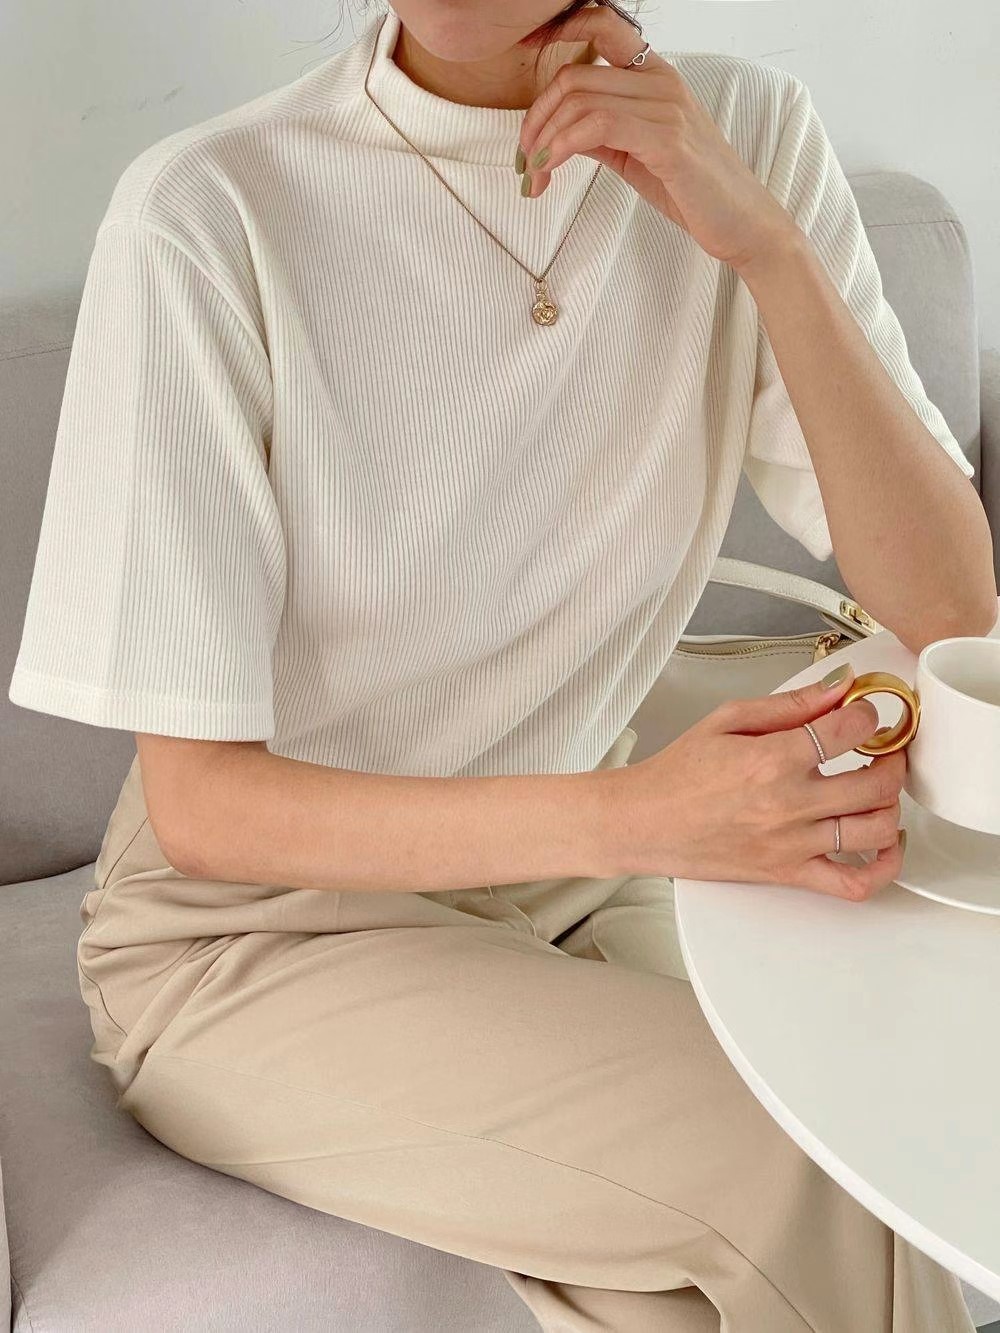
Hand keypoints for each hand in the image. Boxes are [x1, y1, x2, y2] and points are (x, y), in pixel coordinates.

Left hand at [516, 1, 797, 275]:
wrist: (741, 223)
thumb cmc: (693, 192)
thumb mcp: (638, 155)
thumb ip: (603, 135)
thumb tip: (560, 134)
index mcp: (656, 77)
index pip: (603, 28)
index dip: (561, 34)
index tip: (531, 69)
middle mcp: (661, 81)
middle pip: (574, 77)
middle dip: (535, 120)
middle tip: (524, 159)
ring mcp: (665, 107)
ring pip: (579, 100)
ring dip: (542, 141)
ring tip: (533, 176)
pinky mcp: (665, 139)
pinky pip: (596, 126)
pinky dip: (561, 149)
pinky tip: (550, 171)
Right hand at [606, 667, 907, 899]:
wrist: (642, 822)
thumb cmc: (676, 775)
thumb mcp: (728, 719)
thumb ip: (790, 703)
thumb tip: (836, 686)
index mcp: (772, 759)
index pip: (850, 730)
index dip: (868, 716)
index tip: (865, 715)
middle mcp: (787, 804)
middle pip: (877, 782)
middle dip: (892, 758)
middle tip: (883, 750)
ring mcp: (791, 844)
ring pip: (875, 830)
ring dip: (891, 806)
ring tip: (878, 790)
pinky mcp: (787, 873)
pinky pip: (853, 884)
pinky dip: (884, 868)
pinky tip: (885, 845)